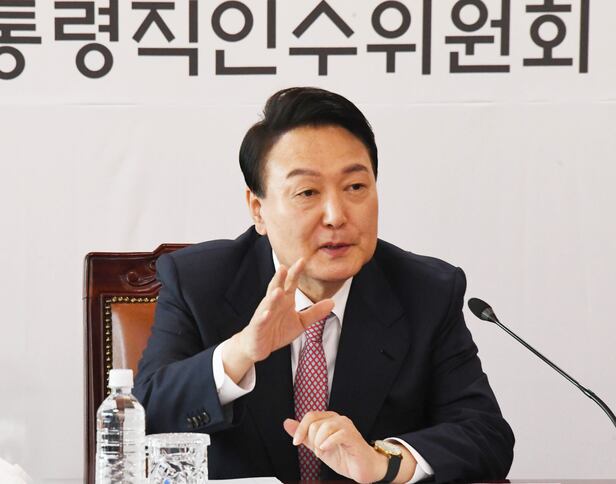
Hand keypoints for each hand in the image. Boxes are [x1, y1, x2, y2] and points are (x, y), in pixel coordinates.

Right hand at [222, 258, 333, 382]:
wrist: (258, 345)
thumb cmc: (278, 330)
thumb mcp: (301, 322)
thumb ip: (315, 312)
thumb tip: (332, 302)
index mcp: (285, 300)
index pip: (290, 283)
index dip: (295, 272)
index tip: (303, 260)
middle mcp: (273, 304)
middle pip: (276, 288)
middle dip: (279, 279)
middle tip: (283, 267)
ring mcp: (264, 314)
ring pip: (268, 303)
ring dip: (272, 297)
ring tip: (278, 290)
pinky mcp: (258, 326)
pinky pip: (260, 321)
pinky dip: (263, 317)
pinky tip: (267, 313)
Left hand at [283, 411, 389, 483]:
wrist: (363, 468)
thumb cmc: (344, 456)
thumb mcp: (318, 446)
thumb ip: (304, 435)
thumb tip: (287, 423)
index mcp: (329, 419)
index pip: (310, 416)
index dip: (300, 429)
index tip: (296, 442)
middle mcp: (338, 419)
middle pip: (315, 424)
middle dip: (312, 441)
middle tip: (319, 452)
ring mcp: (346, 426)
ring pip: (324, 427)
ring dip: (319, 444)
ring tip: (324, 452)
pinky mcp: (352, 436)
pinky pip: (337, 434)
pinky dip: (328, 444)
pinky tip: (327, 449)